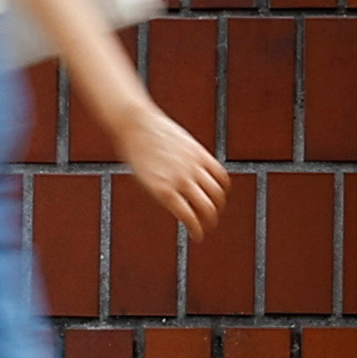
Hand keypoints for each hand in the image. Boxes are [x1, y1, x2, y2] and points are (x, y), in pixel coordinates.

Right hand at [80, 64, 226, 234]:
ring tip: (203, 229)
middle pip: (217, 196)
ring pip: (207, 208)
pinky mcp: (165, 190)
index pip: (222, 180)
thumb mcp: (177, 141)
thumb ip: (186, 158)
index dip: (221, 194)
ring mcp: (181, 179)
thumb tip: (184, 170)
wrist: (134, 123)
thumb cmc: (149, 130)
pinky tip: (194, 233)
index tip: (216, 201)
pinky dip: (195, 228)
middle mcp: (195, 168)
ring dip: (208, 222)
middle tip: (211, 220)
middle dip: (216, 211)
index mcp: (200, 156)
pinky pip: (187, 215)